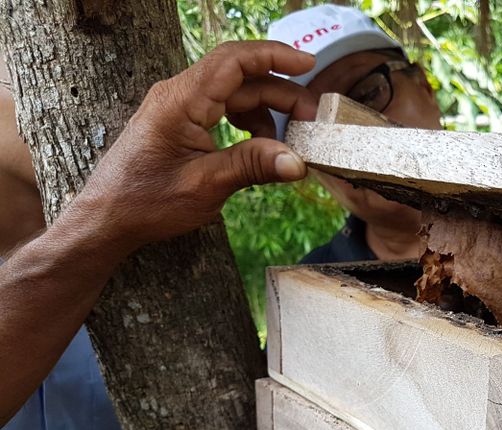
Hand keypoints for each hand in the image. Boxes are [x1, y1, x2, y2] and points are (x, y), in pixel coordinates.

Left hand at [67, 40, 318, 255]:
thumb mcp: (206, 186)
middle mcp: (179, 95)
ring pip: (236, 95)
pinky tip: (261, 149)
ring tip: (288, 143)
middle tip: (312, 121)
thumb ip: (253, 166)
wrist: (107, 219)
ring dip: (268, 113)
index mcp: (181, 101)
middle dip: (282, 94)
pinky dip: (249, 125)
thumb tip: (298, 163)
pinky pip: (224, 111)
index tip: (308, 63)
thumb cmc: (145, 201)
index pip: (234, 60)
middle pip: (242, 78)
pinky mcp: (181, 123)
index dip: (274, 56)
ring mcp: (179, 108)